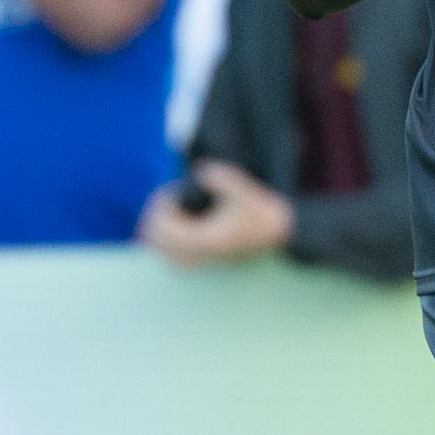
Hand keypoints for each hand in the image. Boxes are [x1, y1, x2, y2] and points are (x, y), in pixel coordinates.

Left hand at [141, 160, 294, 267]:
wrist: (279, 234)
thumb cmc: (261, 211)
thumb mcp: (243, 189)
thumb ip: (220, 178)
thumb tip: (200, 171)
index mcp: (205, 240)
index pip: (165, 229)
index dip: (161, 208)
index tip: (171, 192)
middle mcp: (199, 256)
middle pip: (157, 243)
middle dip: (156, 218)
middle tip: (167, 198)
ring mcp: (200, 262)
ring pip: (162, 254)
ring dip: (160, 231)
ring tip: (171, 210)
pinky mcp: (204, 264)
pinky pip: (173, 260)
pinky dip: (168, 244)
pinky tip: (178, 226)